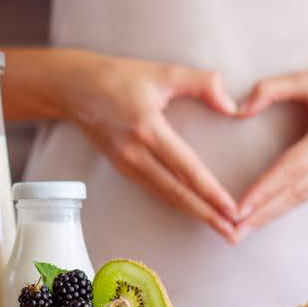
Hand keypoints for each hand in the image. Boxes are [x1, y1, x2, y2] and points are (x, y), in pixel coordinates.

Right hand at [58, 52, 240, 241]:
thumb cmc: (119, 76)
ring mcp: (125, 163)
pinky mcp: (121, 167)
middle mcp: (135, 152)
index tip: (232, 209)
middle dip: (207, 215)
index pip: (186, 168)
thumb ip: (202, 83)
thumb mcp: (163, 72)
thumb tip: (233, 106)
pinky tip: (192, 210)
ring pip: (165, 195)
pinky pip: (153, 189)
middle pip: (177, 192)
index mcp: (147, 129)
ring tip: (218, 228)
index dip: (211, 192)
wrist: (74, 87)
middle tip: (233, 234)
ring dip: (193, 213)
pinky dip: (175, 203)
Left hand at [233, 52, 307, 239]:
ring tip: (247, 229)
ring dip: (273, 214)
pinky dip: (288, 204)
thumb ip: (272, 89)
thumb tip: (240, 108)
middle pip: (294, 193)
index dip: (263, 190)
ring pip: (302, 197)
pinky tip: (270, 212)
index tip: (240, 208)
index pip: (290, 170)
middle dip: (263, 214)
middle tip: (234, 232)